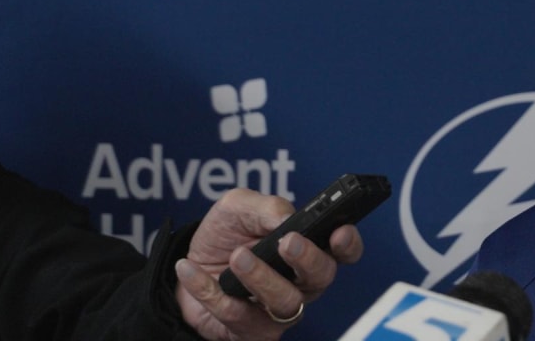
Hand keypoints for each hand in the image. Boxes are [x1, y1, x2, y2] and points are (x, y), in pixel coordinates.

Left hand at [173, 188, 364, 340]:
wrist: (186, 267)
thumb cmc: (224, 236)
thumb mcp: (238, 207)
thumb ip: (266, 207)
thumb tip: (286, 217)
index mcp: (308, 247)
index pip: (344, 250)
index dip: (348, 244)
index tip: (339, 232)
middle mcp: (301, 281)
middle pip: (321, 278)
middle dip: (307, 259)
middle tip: (286, 242)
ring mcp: (277, 309)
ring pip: (284, 302)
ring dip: (260, 278)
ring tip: (237, 257)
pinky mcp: (250, 330)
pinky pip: (237, 316)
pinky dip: (210, 292)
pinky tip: (190, 270)